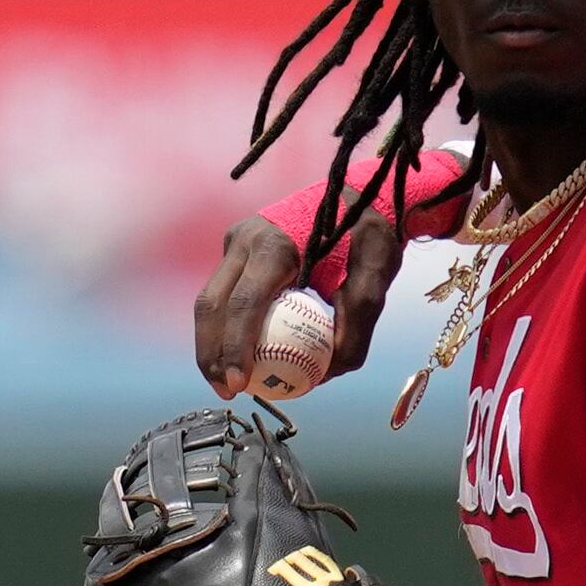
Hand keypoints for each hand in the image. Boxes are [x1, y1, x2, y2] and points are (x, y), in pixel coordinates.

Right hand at [196, 210, 403, 400]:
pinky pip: (227, 294)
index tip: (239, 384)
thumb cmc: (369, 235)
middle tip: (227, 391)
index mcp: (273, 242)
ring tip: (227, 382)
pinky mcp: (240, 251)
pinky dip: (228, 327)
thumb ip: (356, 323)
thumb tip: (329, 370)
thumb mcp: (375, 277)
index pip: (243, 304)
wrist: (360, 194)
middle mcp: (246, 239)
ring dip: (213, 343)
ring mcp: (237, 242)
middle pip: (212, 304)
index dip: (235, 349)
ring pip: (211, 299)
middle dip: (211, 353)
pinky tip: (240, 358)